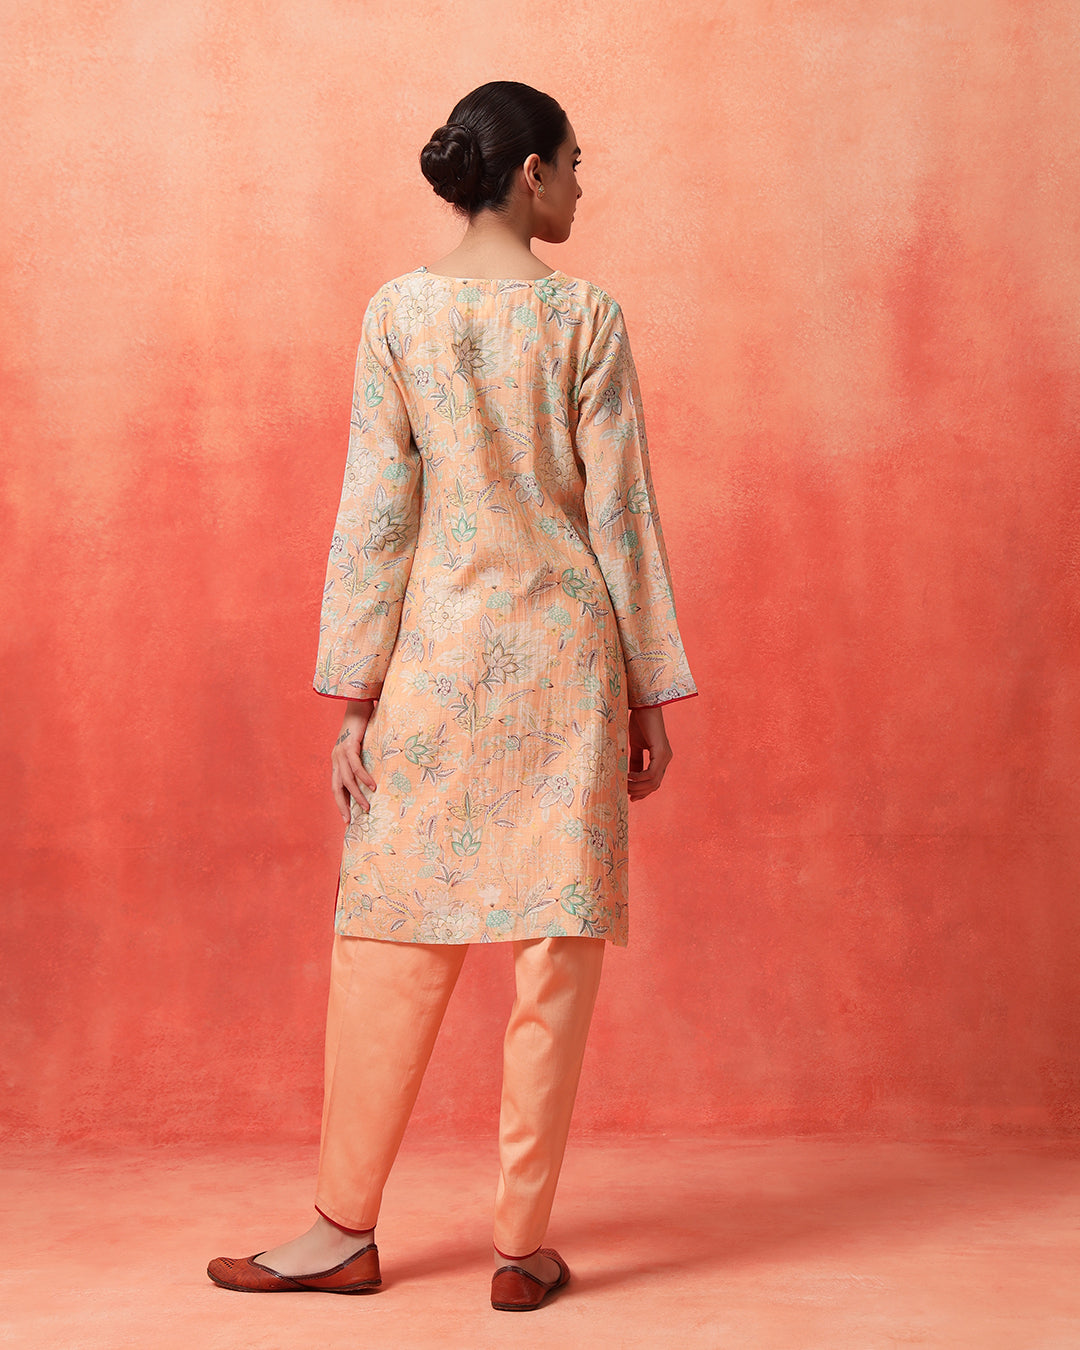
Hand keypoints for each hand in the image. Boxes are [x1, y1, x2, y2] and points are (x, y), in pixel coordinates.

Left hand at [331, 699, 379, 821]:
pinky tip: (372, 786)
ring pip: (347, 780)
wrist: (360, 703)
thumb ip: (364, 759)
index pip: (336, 786)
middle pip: (337, 787)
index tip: (347, 818)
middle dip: (343, 805)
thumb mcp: (362, 745)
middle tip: (350, 820)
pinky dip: (364, 777)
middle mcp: (336, 757)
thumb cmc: (364, 724)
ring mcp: (341, 752)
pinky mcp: (349, 745)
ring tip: (368, 806)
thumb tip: (376, 774)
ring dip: (358, 794)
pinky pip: (356, 766)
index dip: (341, 802)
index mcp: (337, 759)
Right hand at [627, 705, 671, 800]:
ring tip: (624, 785)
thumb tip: (629, 776)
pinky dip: (639, 778)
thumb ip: (635, 760)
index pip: (655, 781)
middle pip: (655, 785)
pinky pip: (651, 773)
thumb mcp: (635, 745)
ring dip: (638, 787)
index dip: (643, 791)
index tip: (630, 797)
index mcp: (661, 758)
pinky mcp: (661, 752)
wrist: (644, 707)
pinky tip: (628, 777)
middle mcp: (666, 759)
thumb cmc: (639, 722)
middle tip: (625, 793)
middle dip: (640, 792)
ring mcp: (665, 756)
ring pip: (653, 781)